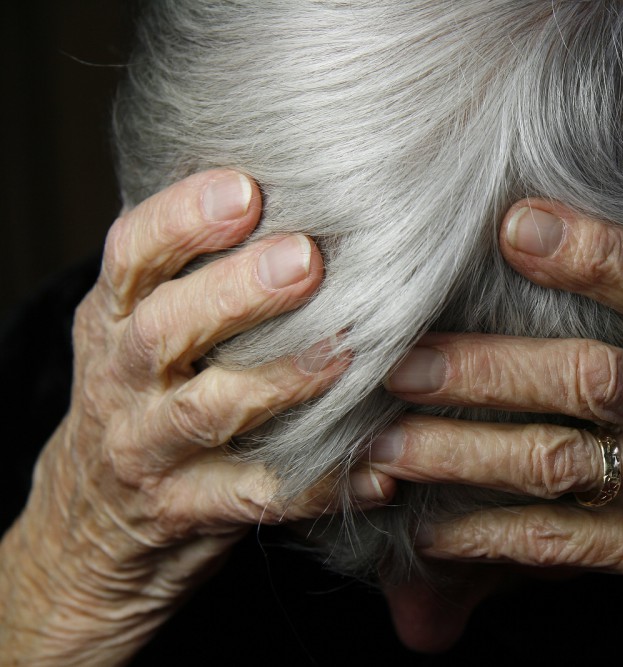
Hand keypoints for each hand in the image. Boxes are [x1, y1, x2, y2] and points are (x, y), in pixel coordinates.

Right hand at [0, 170, 392, 664]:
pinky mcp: (186, 510)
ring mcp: (149, 451)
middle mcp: (123, 381)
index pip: (130, 256)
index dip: (182, 219)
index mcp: (114, 320)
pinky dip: (317, 485)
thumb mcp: (139, 331)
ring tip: (345, 355)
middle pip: (166, 328)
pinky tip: (375, 471)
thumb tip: (281, 191)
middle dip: (235, 292)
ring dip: (280, 380)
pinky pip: (256, 498)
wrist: (90, 522)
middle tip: (306, 260)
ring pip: (208, 412)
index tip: (245, 189)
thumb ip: (189, 274)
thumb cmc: (141, 400)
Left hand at [374, 201, 622, 664]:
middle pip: (587, 380)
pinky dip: (487, 537)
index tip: (514, 225)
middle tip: (399, 357)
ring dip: (461, 453)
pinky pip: (562, 543)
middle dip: (484, 368)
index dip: (594, 254)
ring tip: (384, 444)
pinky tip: (427, 532)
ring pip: (556, 463)